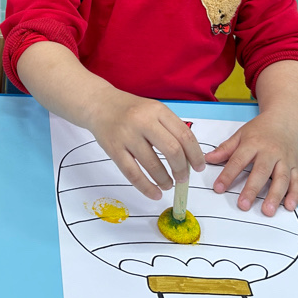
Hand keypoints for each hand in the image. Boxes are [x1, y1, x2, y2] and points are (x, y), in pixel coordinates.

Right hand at [87, 90, 205, 199]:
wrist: (98, 104)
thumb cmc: (130, 110)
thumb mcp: (152, 110)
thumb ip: (169, 128)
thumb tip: (188, 158)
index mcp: (158, 110)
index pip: (184, 135)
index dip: (195, 155)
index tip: (198, 167)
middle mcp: (143, 121)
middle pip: (172, 150)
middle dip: (182, 169)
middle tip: (183, 179)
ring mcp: (127, 135)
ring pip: (153, 164)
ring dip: (165, 180)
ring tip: (168, 185)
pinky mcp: (113, 149)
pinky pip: (132, 173)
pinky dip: (146, 187)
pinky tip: (155, 193)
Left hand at [205, 111, 297, 216]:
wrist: (285, 120)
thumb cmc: (261, 129)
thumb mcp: (241, 134)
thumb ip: (226, 148)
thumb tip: (208, 159)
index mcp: (253, 144)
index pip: (238, 161)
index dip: (227, 175)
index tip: (218, 188)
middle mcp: (270, 152)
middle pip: (261, 172)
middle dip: (252, 189)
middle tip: (243, 205)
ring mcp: (285, 160)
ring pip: (282, 179)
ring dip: (275, 196)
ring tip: (267, 211)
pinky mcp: (296, 166)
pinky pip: (297, 181)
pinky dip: (295, 194)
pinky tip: (289, 206)